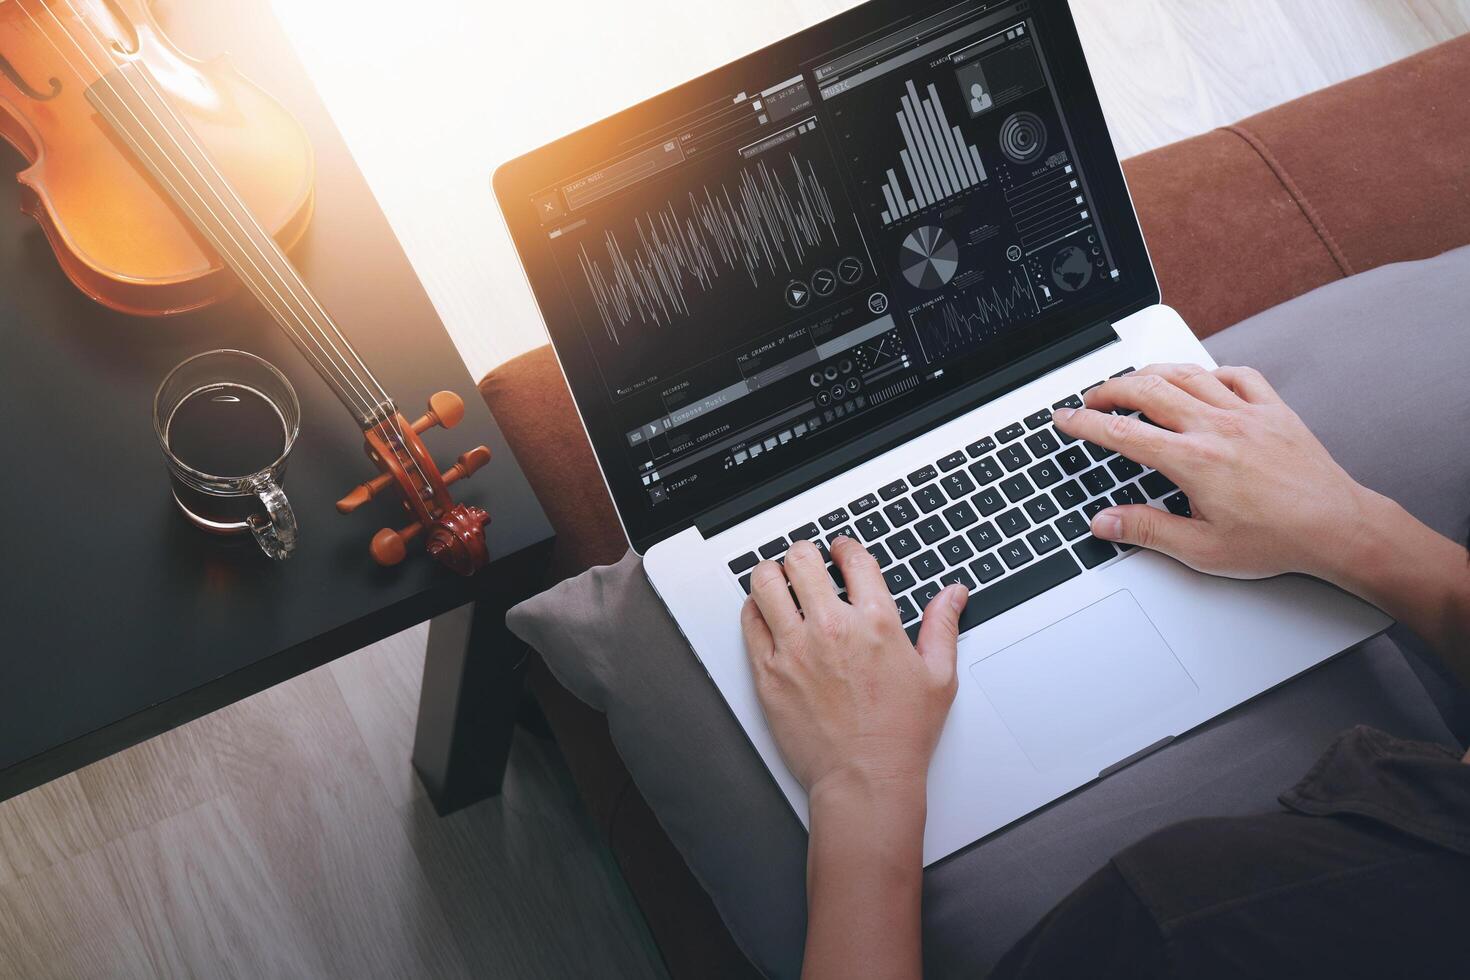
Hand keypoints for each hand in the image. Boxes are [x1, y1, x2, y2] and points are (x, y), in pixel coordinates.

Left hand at [740, 536, 967, 798]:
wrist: (864, 779)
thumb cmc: (900, 735)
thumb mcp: (938, 676)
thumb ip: (942, 626)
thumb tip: (952, 594)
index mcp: (875, 622)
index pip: (853, 559)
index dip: (845, 547)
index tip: (840, 550)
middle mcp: (831, 627)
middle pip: (802, 559)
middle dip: (805, 554)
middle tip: (807, 562)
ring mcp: (795, 648)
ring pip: (766, 582)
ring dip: (773, 574)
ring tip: (779, 579)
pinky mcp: (768, 672)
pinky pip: (750, 621)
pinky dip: (755, 609)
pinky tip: (765, 613)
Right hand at [1052, 363, 1373, 580]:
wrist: (1338, 527)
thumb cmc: (1278, 539)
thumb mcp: (1202, 549)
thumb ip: (1147, 531)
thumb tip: (1105, 522)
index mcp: (1195, 461)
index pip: (1124, 434)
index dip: (1086, 424)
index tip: (1066, 419)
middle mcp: (1218, 428)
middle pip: (1148, 390)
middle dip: (1110, 389)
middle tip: (1091, 400)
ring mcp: (1247, 413)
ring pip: (1187, 374)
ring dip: (1151, 373)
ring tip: (1132, 383)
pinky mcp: (1274, 409)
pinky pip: (1236, 374)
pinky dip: (1209, 372)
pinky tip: (1199, 381)